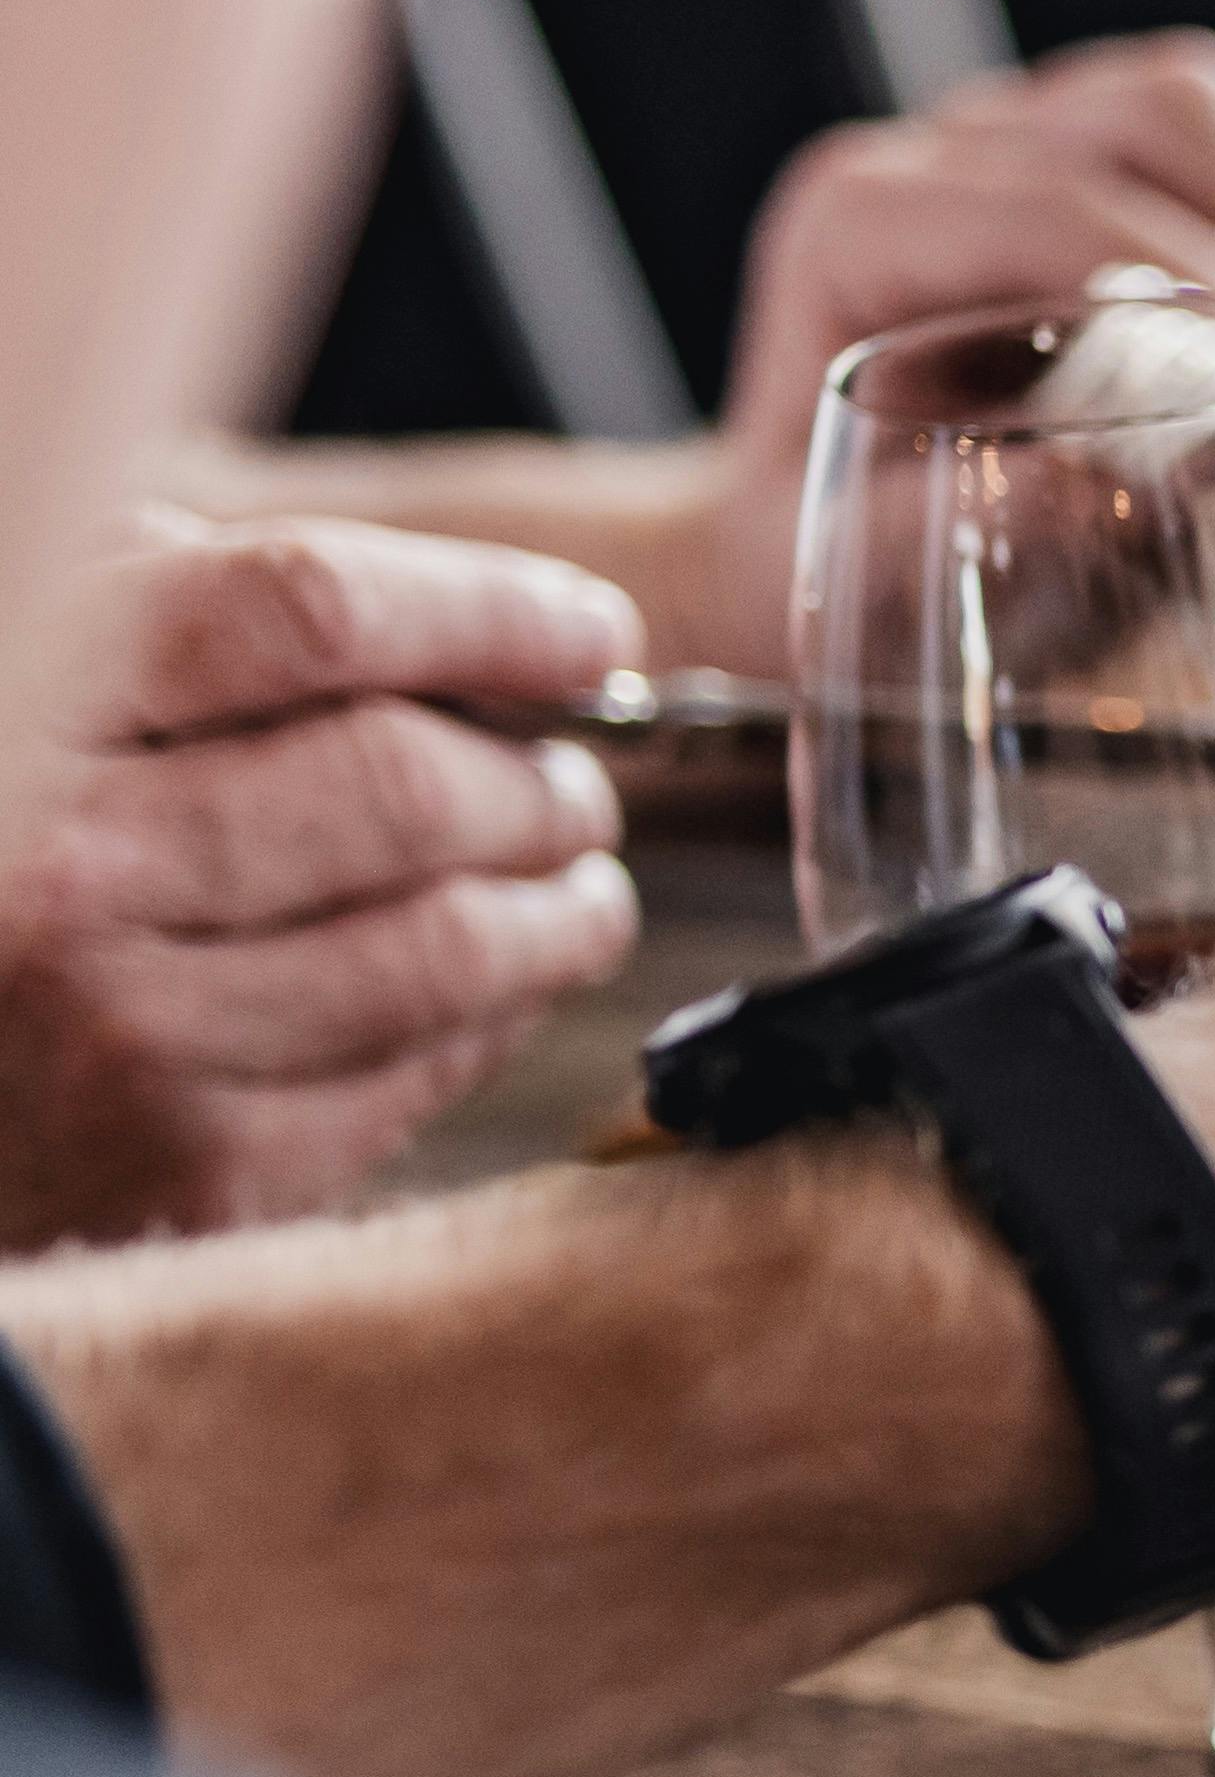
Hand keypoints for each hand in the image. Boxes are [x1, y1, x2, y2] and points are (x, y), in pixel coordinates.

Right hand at [0, 513, 642, 1237]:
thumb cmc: (6, 853)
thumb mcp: (44, 697)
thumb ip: (210, 627)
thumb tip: (484, 629)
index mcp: (32, 708)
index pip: (307, 612)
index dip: (487, 611)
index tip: (592, 631)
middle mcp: (71, 869)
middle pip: (411, 784)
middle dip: (542, 783)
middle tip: (573, 787)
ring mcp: (134, 1030)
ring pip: (456, 943)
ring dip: (564, 907)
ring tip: (570, 882)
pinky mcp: (200, 1164)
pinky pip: (427, 1068)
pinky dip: (497, 1015)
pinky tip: (486, 987)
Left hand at [676, 39, 1214, 670]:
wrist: (872, 562)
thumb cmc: (861, 568)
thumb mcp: (856, 578)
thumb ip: (929, 536)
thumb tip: (1075, 487)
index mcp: (862, 228)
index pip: (1056, 199)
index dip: (1190, 288)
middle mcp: (962, 158)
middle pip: (1168, 113)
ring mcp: (1072, 156)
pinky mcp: (1165, 194)